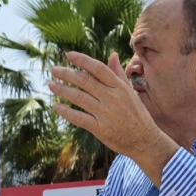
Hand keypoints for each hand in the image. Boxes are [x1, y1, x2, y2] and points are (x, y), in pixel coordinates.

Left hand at [48, 51, 177, 185]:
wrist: (145, 141)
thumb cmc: (137, 115)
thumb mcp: (130, 93)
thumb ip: (118, 74)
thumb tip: (111, 55)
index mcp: (120, 87)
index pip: (98, 69)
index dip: (83, 60)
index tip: (69, 55)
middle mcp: (112, 98)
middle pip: (85, 81)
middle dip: (66, 74)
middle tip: (53, 69)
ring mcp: (105, 113)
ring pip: (79, 97)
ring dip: (62, 90)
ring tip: (51, 85)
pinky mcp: (100, 129)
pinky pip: (79, 117)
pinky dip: (66, 112)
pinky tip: (56, 106)